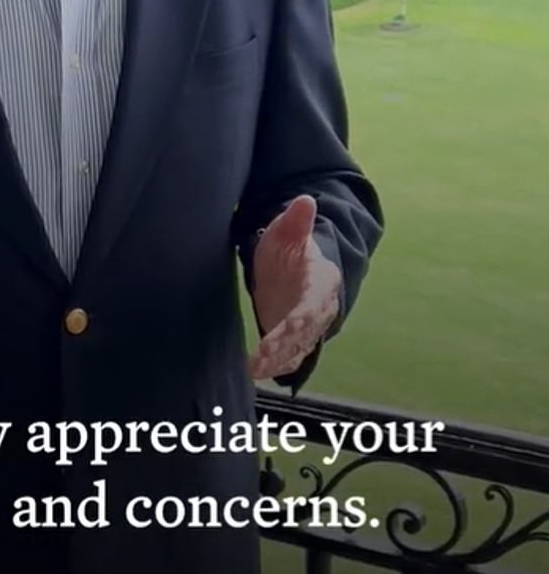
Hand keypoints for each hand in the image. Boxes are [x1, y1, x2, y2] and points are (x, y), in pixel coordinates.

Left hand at [249, 195, 340, 381]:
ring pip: (297, 349)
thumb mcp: (289, 233)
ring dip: (277, 360)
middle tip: (264, 355)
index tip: (286, 328)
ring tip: (255, 368)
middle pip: (305, 332)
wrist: (294, 270)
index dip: (300, 319)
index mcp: (321, 283)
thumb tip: (306, 200)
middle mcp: (318, 310)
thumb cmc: (290, 251)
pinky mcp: (295, 340)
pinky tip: (253, 372)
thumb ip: (296, 222)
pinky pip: (288, 357)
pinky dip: (273, 367)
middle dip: (286, 345)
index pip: (312, 304)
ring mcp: (307, 328)